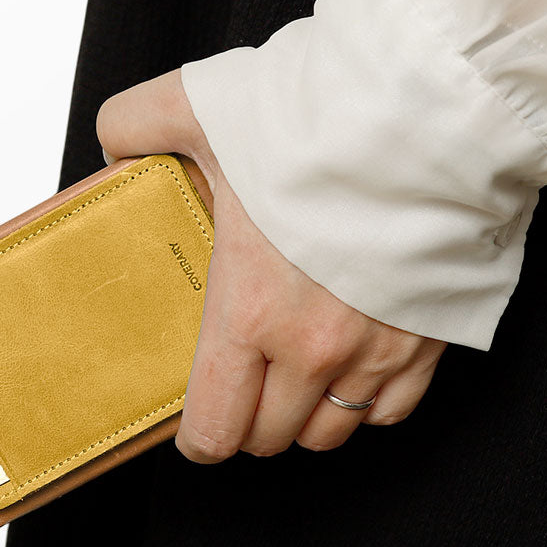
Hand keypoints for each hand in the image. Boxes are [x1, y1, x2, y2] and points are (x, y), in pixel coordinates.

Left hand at [96, 68, 447, 460]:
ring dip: (302, 416)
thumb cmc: (319, 118)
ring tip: (290, 379)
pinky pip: (391, 410)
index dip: (197, 438)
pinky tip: (350, 367)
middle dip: (246, 422)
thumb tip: (116, 145)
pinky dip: (366, 402)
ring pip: (329, 433)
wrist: (429, 110)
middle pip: (267, 436)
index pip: (214, 424)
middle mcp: (311, 346)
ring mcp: (375, 350)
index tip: (193, 425)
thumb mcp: (201, 108)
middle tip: (239, 388)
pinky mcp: (428, 341)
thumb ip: (137, 124)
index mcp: (248, 308)